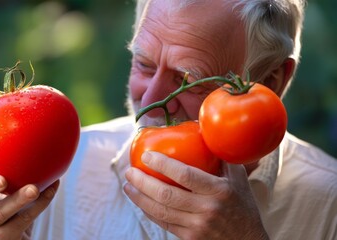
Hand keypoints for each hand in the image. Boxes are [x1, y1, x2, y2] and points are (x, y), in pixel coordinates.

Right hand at [0, 152, 58, 239]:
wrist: (12, 237)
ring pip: (3, 212)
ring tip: (33, 189)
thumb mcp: (6, 190)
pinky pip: (26, 218)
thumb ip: (10, 170)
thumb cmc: (12, 206)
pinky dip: (42, 202)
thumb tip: (33, 133)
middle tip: (1, 180)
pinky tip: (53, 187)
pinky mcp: (5, 237)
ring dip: (19, 199)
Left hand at [124, 151, 268, 239]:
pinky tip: (140, 201)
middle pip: (167, 194)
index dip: (163, 164)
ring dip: (139, 198)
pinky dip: (149, 211)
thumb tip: (202, 132)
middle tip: (130, 171)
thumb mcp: (237, 179)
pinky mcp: (190, 238)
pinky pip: (164, 223)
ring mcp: (197, 226)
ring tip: (128, 186)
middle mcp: (207, 209)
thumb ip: (220, 157)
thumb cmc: (242, 205)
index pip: (186, 175)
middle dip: (143, 182)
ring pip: (160, 211)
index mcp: (219, 190)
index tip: (147, 155)